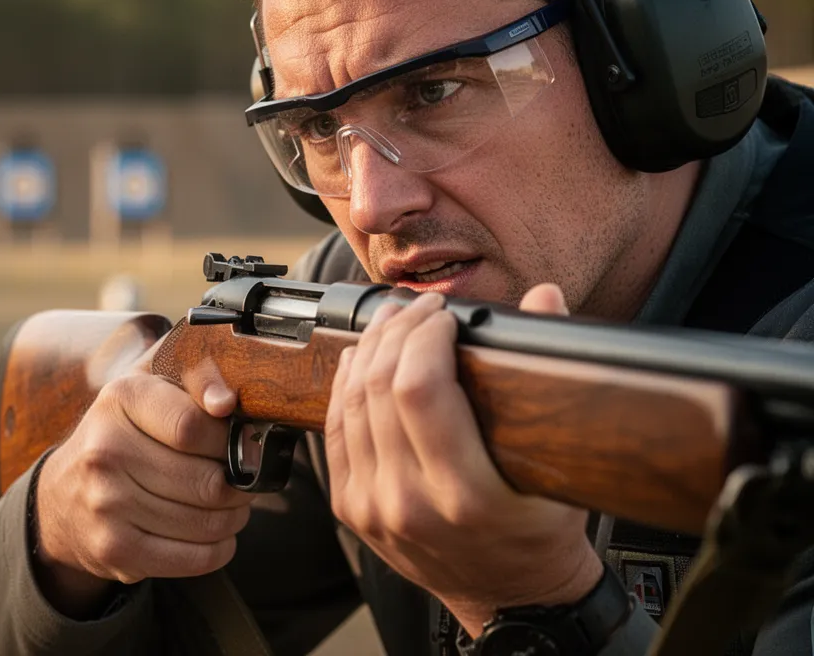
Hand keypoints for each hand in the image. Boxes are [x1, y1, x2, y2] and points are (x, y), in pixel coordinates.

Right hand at [32, 343, 255, 616]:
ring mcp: (105, 505)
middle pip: (208, 481)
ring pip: (208, 522)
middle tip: (243, 479)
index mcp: (121, 398)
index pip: (194, 426)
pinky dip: (220, 548)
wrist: (63, 493)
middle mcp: (105, 451)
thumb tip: (227, 401)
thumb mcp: (154, 384)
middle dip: (241, 484)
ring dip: (234, 517)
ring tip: (229, 504)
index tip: (241, 443)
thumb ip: (198, 376)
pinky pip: (196, 558)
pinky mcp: (114, 550)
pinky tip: (215, 533)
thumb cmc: (127, 430)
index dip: (231, 440)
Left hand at [324, 284, 601, 635]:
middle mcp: (410, 503)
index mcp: (466, 495)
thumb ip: (549, 374)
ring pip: (351, 403)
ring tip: (391, 321)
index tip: (444, 315)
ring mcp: (373, 508)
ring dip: (369, 350)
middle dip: (398, 331)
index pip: (421, 389)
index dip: (426, 336)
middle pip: (381, 388)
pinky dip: (345, 385)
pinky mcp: (352, 508)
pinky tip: (360, 359)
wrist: (509, 599)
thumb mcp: (561, 466)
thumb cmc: (540, 533)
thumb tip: (545, 297)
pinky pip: (336, 430)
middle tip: (418, 309)